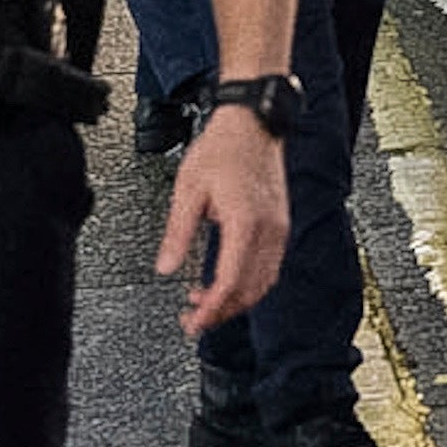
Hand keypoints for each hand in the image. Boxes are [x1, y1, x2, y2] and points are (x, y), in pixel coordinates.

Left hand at [159, 105, 291, 334]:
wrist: (253, 123)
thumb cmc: (222, 149)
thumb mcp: (188, 190)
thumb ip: (178, 234)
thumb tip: (166, 268)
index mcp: (245, 224)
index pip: (230, 284)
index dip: (210, 310)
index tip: (192, 323)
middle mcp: (268, 231)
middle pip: (249, 291)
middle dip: (221, 312)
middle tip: (193, 320)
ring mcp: (278, 229)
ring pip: (263, 283)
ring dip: (236, 300)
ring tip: (206, 302)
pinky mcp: (280, 224)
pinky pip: (269, 267)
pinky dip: (249, 283)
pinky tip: (227, 281)